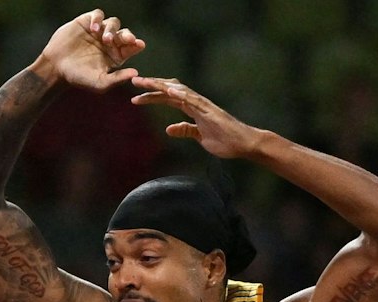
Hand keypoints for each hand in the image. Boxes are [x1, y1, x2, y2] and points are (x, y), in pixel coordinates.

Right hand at [39, 10, 143, 90]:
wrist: (56, 68)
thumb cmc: (78, 78)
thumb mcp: (100, 83)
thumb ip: (117, 79)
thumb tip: (136, 73)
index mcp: (116, 56)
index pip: (131, 47)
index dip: (136, 44)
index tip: (139, 44)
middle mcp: (110, 42)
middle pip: (124, 33)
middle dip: (127, 36)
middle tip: (128, 40)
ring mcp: (99, 31)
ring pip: (113, 23)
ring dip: (112, 30)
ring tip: (105, 39)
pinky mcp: (87, 22)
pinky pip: (97, 15)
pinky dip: (98, 19)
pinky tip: (94, 29)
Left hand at [130, 77, 267, 158]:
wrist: (243, 144)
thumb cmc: (225, 141)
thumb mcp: (199, 137)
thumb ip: (185, 131)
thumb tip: (169, 129)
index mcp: (193, 109)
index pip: (168, 99)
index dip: (152, 96)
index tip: (136, 97)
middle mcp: (196, 103)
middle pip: (170, 90)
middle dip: (152, 86)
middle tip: (134, 82)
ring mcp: (203, 105)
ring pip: (178, 91)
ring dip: (161, 86)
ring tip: (145, 82)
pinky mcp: (210, 111)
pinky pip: (193, 100)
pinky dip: (180, 94)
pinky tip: (168, 91)